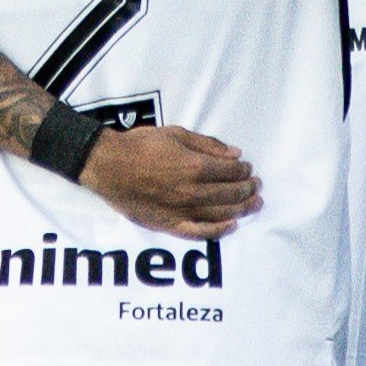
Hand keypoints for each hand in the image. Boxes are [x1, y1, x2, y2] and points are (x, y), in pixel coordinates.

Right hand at [80, 124, 260, 238]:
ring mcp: (181, 210)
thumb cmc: (141, 146)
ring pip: (221, 213)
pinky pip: (198, 232)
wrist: (109, 165)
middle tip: (256, 186)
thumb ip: (208, 145)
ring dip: (242, 209)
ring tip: (253, 205)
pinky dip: (218, 231)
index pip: (231, 172)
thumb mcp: (176, 134)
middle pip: (231, 194)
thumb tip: (235, 153)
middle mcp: (192, 192)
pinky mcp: (169, 224)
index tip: (247, 168)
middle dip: (248, 189)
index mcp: (196, 167)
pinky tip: (231, 226)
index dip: (244, 170)